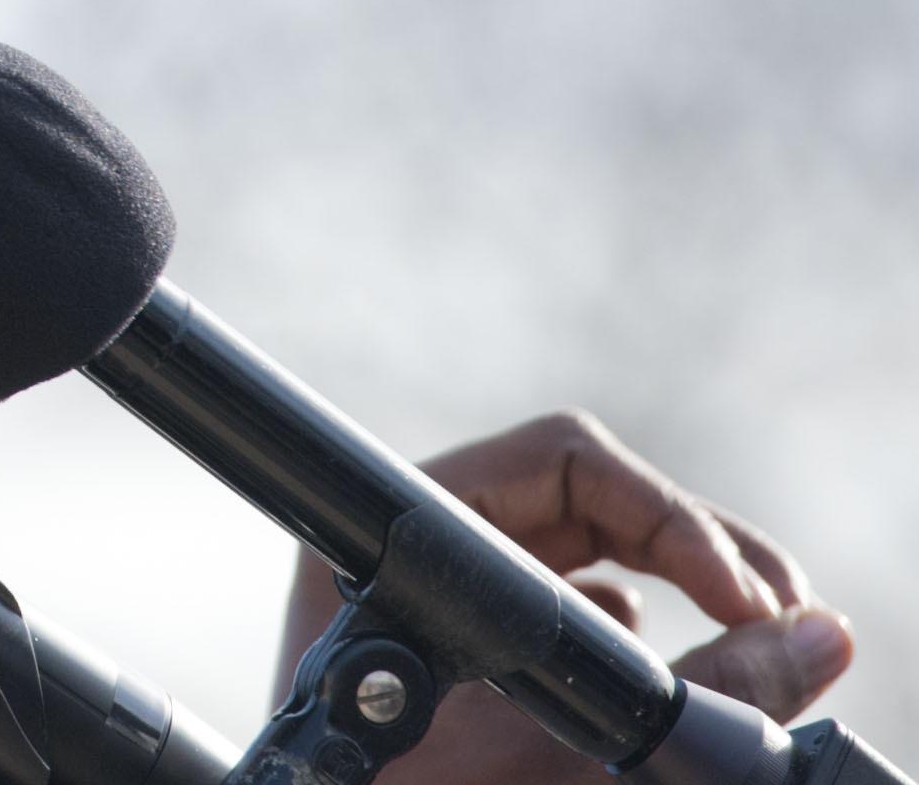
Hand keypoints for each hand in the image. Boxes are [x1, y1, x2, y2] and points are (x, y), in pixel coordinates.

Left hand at [275, 411, 854, 784]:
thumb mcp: (570, 752)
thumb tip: (815, 636)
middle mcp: (415, 554)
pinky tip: (681, 668)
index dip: (673, 517)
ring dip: (681, 581)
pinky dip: (639, 629)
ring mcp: (443, 601)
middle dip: (699, 546)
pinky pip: (568, 605)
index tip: (748, 600)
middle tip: (786, 614)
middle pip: (585, 497)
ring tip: (764, 634)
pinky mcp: (472, 653)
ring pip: (586, 550)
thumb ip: (698, 694)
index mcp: (399, 544)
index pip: (560, 461)